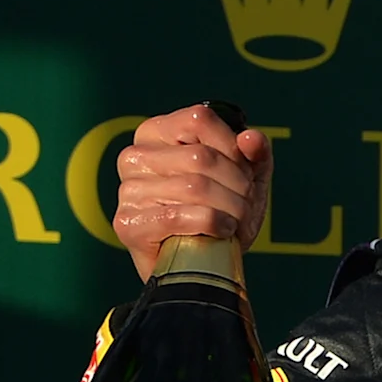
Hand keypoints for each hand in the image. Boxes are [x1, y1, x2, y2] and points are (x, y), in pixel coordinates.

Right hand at [113, 103, 269, 282]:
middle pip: (202, 157)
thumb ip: (254, 154)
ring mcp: (127, 190)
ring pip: (195, 187)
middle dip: (238, 185)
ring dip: (231, 208)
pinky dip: (212, 224)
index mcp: (157, 133)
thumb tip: (251, 138)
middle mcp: (135, 156)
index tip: (245, 171)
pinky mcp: (128, 223)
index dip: (233, 147)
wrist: (204, 262)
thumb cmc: (222, 212)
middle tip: (245, 204)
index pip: (199, 119)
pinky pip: (179, 216)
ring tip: (235, 220)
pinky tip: (222, 230)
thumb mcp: (246, 178)